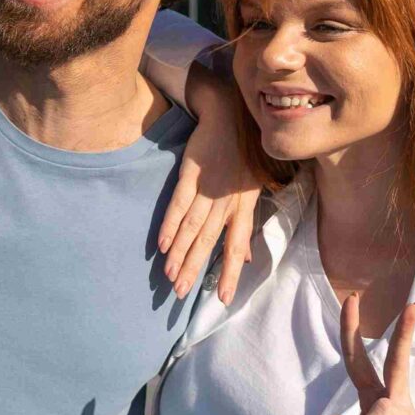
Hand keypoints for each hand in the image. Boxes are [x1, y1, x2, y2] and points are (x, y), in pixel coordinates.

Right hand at [156, 67, 262, 302]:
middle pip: (208, 241)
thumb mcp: (253, 192)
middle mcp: (226, 201)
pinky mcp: (191, 174)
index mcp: (243, 207)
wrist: (230, 116)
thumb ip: (244, 228)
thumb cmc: (244, 156)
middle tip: (181, 293)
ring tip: (170, 275)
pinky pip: (179, 204)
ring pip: (192, 227)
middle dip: (195, 268)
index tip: (223, 298)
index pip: (236, 245)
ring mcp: (208, 188)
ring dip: (180, 252)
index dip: (230, 272)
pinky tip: (162, 244)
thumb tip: (246, 259)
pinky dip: (170, 224)